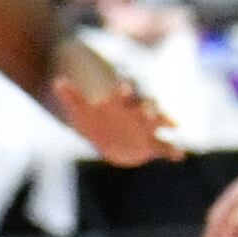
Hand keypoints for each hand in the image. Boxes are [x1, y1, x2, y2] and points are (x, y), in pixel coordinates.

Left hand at [49, 43, 175, 164]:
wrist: (104, 131)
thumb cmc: (90, 115)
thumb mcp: (78, 108)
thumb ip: (70, 95)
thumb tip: (57, 81)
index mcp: (121, 99)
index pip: (126, 92)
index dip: (124, 90)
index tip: (121, 88)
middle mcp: (138, 110)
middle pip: (146, 105)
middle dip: (148, 107)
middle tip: (148, 109)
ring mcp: (147, 126)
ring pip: (159, 123)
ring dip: (165, 123)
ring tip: (174, 125)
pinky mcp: (151, 143)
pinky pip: (165, 146)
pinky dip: (172, 150)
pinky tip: (180, 155)